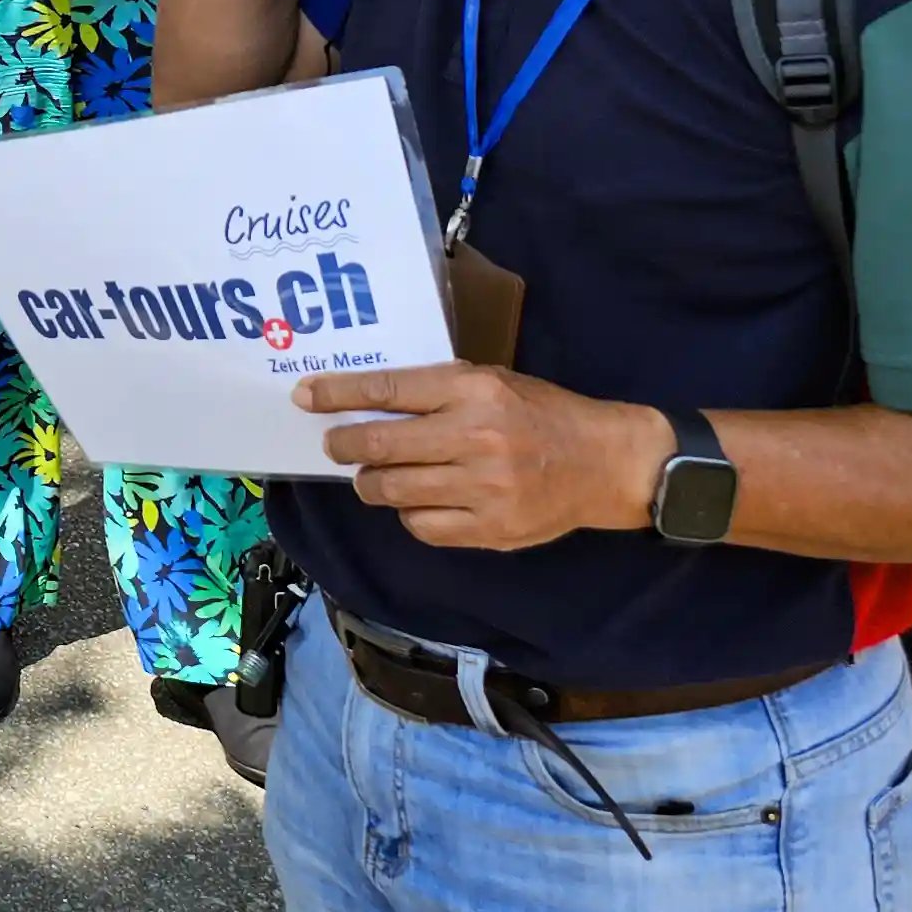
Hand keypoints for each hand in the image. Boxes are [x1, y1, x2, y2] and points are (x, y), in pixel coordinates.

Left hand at [294, 364, 665, 550]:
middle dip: (344, 445)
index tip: (305, 396)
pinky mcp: (491, 529)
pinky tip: (419, 501)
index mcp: (474, 391)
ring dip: (371, 483)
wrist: (605, 463)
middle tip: (334, 444)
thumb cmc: (542, 414)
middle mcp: (475, 438)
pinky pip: (422, 527)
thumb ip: (436, 391)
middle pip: (379, 446)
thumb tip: (365, 402)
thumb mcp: (492, 382)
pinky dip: (410, 514)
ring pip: (392, 491)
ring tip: (374, 476)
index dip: (338, 393)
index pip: (388, 390)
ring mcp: (483, 488)